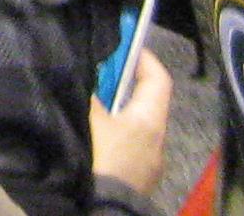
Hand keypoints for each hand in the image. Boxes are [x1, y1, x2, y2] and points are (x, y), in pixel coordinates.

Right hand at [85, 44, 173, 193]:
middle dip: (125, 86)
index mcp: (150, 119)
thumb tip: (84, 75)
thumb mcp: (92, 121)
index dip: (145, 58)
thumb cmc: (105, 160)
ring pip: (136, 126)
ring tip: (90, 105)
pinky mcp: (137, 179)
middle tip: (99, 74)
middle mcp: (157, 139)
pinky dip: (114, 135)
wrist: (107, 209)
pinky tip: (93, 138)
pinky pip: (128, 147)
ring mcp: (149, 162)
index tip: (127, 44)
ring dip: (117, 113)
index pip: (158, 79)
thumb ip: (90, 95)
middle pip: (147, 103)